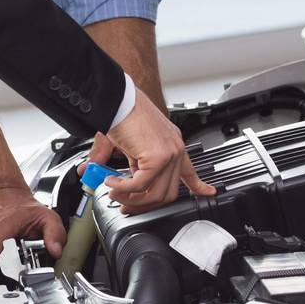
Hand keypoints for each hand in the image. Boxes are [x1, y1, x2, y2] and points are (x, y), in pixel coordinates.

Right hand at [100, 95, 214, 212]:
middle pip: (167, 193)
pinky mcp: (158, 157)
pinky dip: (124, 188)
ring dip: (131, 198)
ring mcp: (169, 154)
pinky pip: (140, 185)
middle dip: (144, 204)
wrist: (118, 98)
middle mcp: (175, 149)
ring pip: (155, 193)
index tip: (208, 193)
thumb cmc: (121, 112)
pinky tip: (112, 183)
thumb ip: (116, 162)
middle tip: (126, 205)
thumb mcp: (123, 143)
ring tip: (114, 193)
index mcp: (172, 144)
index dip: (199, 186)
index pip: (190, 171)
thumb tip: (97, 174)